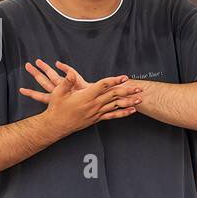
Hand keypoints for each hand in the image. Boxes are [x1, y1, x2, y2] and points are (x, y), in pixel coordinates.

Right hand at [19, 60, 143, 135]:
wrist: (56, 125)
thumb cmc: (57, 107)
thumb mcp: (58, 92)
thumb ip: (67, 82)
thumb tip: (71, 73)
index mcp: (86, 96)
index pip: (103, 86)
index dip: (114, 80)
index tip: (124, 77)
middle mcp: (93, 105)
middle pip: (114, 95)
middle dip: (127, 91)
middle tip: (139, 87)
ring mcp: (96, 112)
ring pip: (116, 106)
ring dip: (128, 102)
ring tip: (139, 99)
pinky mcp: (97, 118)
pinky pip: (112, 115)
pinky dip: (123, 113)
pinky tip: (131, 111)